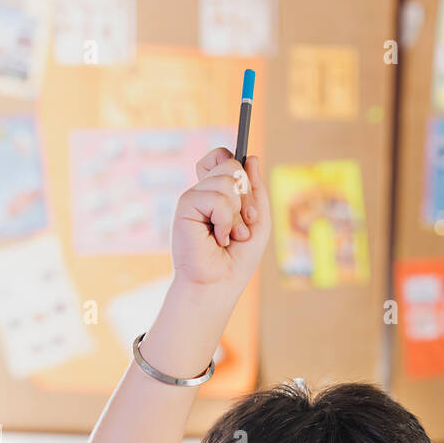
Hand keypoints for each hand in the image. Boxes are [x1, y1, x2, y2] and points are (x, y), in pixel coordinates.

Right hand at [171, 149, 270, 291]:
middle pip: (230, 165)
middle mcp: (204, 192)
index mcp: (218, 193)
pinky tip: (218, 237)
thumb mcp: (258, 222)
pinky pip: (216, 198)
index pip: (224, 158)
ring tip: (230, 236)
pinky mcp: (185, 205)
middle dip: (247, 196)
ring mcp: (195, 197)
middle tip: (246, 223)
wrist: (218, 285)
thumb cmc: (237, 260)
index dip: (238, 166)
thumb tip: (251, 158)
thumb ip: (256, 190)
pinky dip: (225, 220)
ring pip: (226, 180)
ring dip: (237, 213)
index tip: (247, 193)